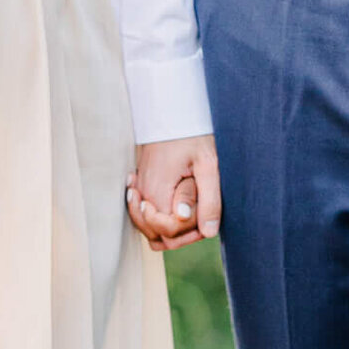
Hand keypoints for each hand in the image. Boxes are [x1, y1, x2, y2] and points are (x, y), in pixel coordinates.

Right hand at [128, 134, 220, 252]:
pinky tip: (177, 205)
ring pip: (149, 231)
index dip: (188, 231)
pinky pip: (145, 219)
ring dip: (170, 229)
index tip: (200, 212)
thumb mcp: (208, 165)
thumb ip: (209, 200)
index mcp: (158, 191)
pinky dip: (160, 220)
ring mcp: (139, 192)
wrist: (172, 113)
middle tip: (199, 211)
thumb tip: (208, 232)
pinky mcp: (140, 188)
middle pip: (156, 236)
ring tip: (189, 210)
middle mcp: (143, 195)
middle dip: (181, 233)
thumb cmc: (192, 135)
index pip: (167, 232)